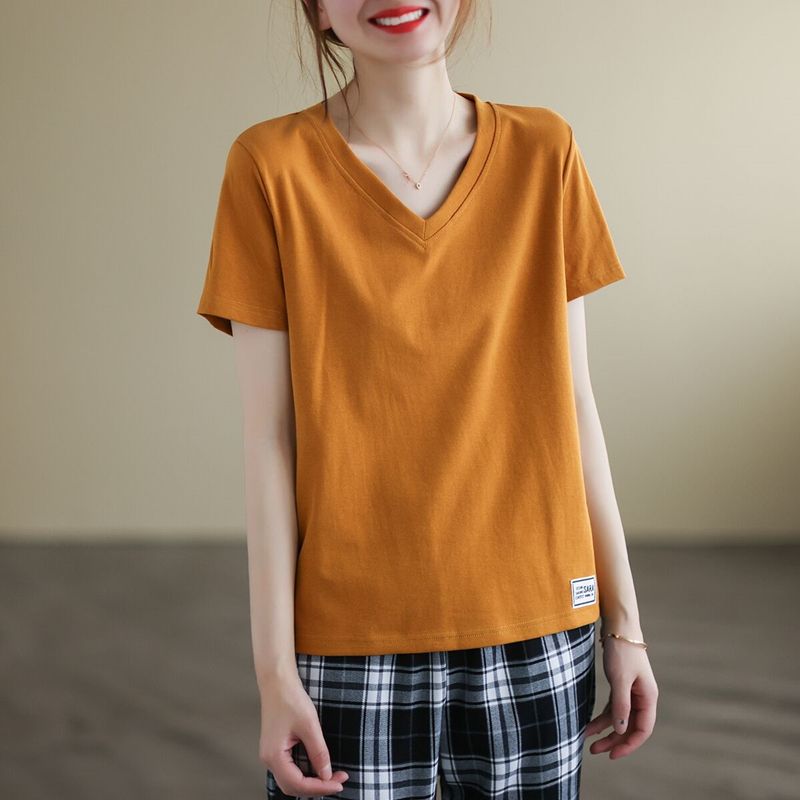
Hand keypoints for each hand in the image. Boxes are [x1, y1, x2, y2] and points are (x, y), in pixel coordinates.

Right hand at [259, 672, 349, 795]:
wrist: (277, 682)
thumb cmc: (290, 698)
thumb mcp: (309, 725)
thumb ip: (318, 752)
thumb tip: (327, 775)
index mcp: (274, 755)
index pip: (297, 783)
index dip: (319, 787)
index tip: (338, 784)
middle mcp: (269, 759)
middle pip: (292, 787)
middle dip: (316, 788)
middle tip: (338, 781)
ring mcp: (271, 755)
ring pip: (290, 780)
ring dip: (310, 783)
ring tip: (331, 777)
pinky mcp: (276, 749)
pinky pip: (289, 770)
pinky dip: (304, 774)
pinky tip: (318, 769)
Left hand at [585, 637, 657, 758]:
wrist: (618, 625)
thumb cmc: (622, 650)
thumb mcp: (620, 679)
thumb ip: (621, 705)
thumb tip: (621, 730)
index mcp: (648, 697)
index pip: (642, 729)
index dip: (629, 744)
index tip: (612, 755)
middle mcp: (642, 696)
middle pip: (630, 726)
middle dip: (614, 740)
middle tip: (595, 751)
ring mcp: (631, 691)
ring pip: (619, 718)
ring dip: (605, 730)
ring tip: (587, 741)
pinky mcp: (620, 685)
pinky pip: (612, 707)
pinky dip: (602, 716)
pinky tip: (590, 725)